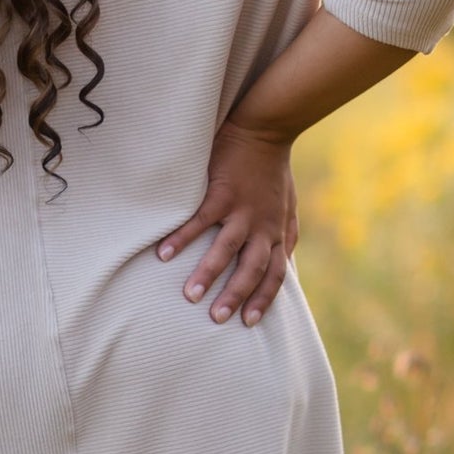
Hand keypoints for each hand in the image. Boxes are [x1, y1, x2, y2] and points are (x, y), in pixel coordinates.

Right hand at [155, 115, 298, 325]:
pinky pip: (200, 221)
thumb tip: (288, 261)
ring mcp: (241, 210)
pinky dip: (182, 238)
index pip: (274, 274)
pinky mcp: (221, 192)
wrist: (265, 131)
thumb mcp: (289, 206)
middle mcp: (262, 226)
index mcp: (276, 231)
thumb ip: (287, 235)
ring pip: (226, 249)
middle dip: (235, 296)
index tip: (248, 322)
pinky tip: (163, 253)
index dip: (262, 299)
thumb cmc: (274, 171)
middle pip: (251, 269)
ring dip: (207, 274)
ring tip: (189, 295)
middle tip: (216, 318)